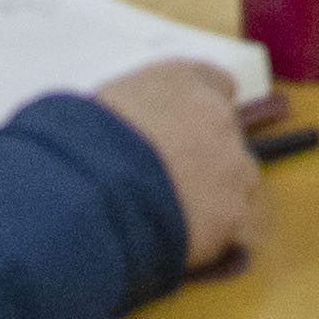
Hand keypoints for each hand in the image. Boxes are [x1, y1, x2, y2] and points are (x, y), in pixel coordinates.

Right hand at [88, 59, 265, 274]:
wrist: (89, 192)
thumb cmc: (81, 147)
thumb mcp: (104, 109)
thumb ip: (137, 111)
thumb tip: (134, 130)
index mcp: (180, 80)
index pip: (216, 83)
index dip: (201, 112)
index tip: (189, 130)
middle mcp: (214, 113)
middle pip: (228, 134)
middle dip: (207, 154)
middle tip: (173, 179)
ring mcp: (230, 162)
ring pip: (237, 178)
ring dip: (215, 192)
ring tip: (175, 213)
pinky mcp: (232, 211)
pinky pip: (230, 222)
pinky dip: (210, 232)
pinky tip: (178, 237)